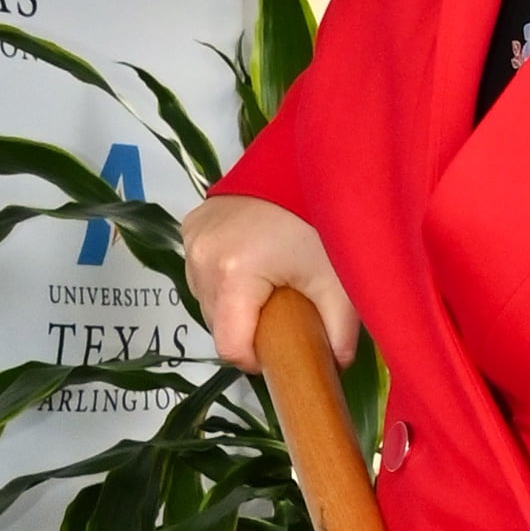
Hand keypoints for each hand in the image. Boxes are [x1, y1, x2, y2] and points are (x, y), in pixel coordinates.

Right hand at [182, 194, 355, 375]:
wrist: (302, 164)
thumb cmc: (320, 222)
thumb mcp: (336, 281)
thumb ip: (339, 331)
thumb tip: (336, 366)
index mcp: (234, 276)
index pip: (230, 347)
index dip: (255, 359)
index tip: (280, 348)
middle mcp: (202, 259)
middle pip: (217, 323)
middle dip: (248, 327)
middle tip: (282, 313)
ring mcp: (192, 239)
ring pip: (205, 298)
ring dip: (232, 303)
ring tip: (267, 286)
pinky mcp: (190, 225)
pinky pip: (200, 270)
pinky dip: (222, 276)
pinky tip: (250, 263)